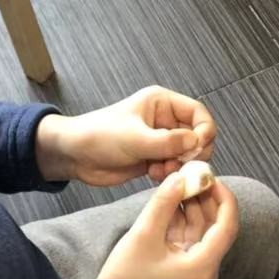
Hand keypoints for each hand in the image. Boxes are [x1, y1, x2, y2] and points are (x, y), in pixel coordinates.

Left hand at [36, 86, 217, 186]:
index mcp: (162, 103)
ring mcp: (159, 140)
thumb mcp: (135, 138)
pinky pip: (173, 167)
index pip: (198, 113)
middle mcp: (164, 120)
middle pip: (197, 135)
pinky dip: (169, 173)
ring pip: (187, 154)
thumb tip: (197, 143)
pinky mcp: (153, 158)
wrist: (74, 155)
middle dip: (192, 152)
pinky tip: (153, 175)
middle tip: (179, 164)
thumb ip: (167, 142)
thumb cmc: (99, 136)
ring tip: (161, 171)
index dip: (204, 131)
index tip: (198, 149)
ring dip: (180, 165)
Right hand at [95, 171, 238, 278]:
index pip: (227, 226)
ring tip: (179, 184)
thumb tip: (180, 178)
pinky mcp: (185, 272)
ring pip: (202, 233)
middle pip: (216, 228)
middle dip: (206, 200)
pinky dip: (183, 222)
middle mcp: (206, 273)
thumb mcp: (144, 234)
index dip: (223, 198)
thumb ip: (164, 203)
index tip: (211, 177)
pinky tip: (172, 203)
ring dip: (193, 209)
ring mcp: (196, 274)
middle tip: (194, 175)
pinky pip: (190, 241)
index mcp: (203, 267)